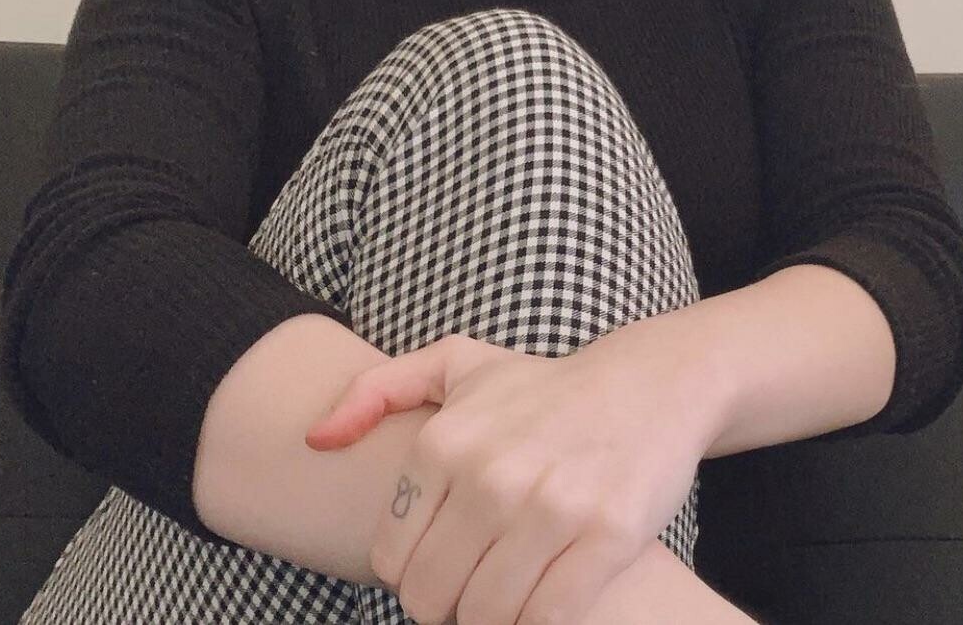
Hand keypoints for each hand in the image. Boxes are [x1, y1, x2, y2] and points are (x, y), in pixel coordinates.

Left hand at [304, 320, 710, 624]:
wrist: (647, 384)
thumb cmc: (542, 387)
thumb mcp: (457, 365)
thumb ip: (376, 391)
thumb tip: (314, 440)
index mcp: (445, 440)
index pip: (390, 561)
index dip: (414, 571)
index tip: (444, 555)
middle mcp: (490, 474)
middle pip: (431, 598)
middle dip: (449, 601)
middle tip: (476, 579)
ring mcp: (549, 508)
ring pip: (485, 617)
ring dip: (495, 615)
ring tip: (512, 584)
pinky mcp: (604, 537)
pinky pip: (546, 620)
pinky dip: (540, 620)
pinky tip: (549, 590)